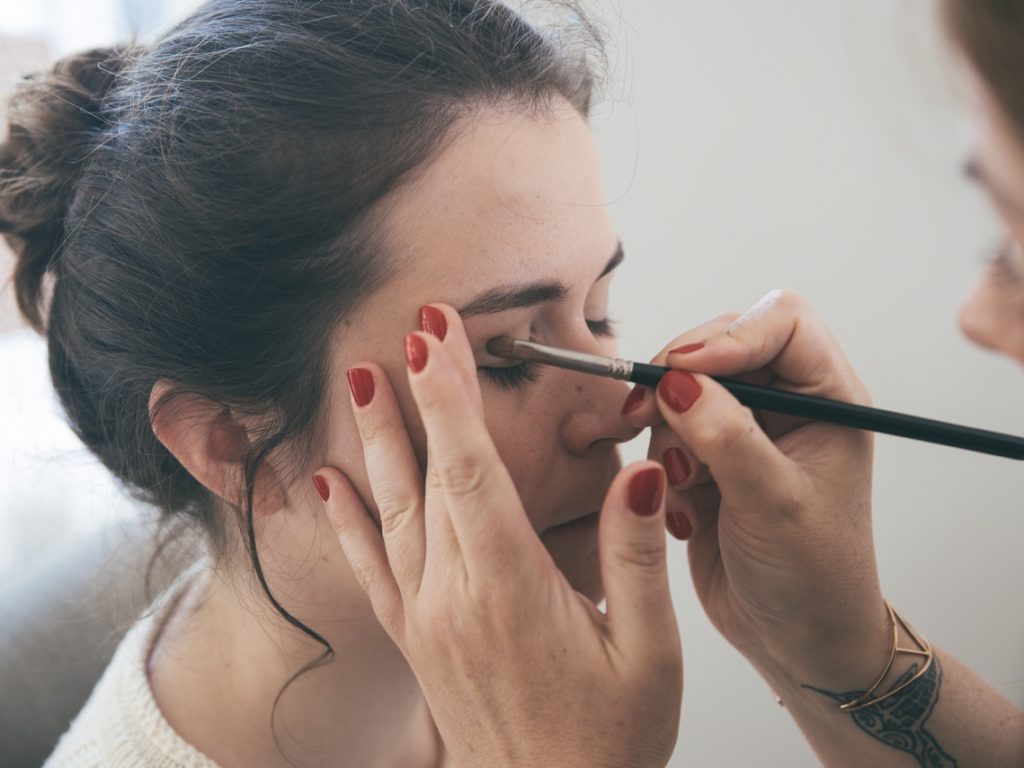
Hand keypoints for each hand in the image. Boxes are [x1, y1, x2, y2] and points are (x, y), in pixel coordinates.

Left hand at [316, 304, 681, 767]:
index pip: (471, 468)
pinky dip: (346, 518)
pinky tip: (328, 482)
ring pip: (391, 509)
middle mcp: (453, 594)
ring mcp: (426, 616)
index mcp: (508, 586)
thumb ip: (635, 555)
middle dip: (418, 394)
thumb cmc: (606, 740)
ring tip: (361, 381)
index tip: (438, 337)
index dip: (452, 397)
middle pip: (427, 473)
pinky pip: (370, 566)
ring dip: (376, 440)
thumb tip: (639, 471)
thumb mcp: (648, 650)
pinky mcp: (416, 638)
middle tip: (411, 329)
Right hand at [624, 290, 889, 689]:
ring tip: (682, 484)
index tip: (682, 371)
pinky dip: (660, 465)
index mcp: (828, 398)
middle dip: (678, 380)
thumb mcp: (774, 504)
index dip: (728, 336)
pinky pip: (664, 432)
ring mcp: (745, 429)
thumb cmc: (812, 577)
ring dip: (666, 431)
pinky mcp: (708, 458)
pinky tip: (682, 511)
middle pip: (720, 344)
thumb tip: (675, 381)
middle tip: (645, 414)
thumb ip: (727, 436)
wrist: (796, 642)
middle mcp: (787, 403)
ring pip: (682, 389)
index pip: (780, 322)